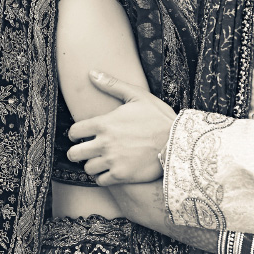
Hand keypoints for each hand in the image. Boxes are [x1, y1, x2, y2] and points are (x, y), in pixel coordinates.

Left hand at [67, 71, 178, 185]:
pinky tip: (108, 171)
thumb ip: (112, 85)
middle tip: (83, 150)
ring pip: (88, 168)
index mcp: (105, 124)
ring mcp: (113, 161)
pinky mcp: (122, 176)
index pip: (74, 132)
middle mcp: (104, 144)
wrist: (179, 142)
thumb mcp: (137, 95)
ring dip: (91, 164)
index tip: (78, 135)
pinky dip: (102, 177)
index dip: (74, 133)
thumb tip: (91, 72)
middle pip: (74, 154)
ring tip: (98, 160)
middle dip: (76, 151)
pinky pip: (101, 181)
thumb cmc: (158, 117)